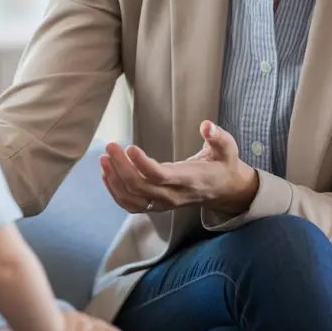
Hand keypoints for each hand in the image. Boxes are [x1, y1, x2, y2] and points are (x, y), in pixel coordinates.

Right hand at [48, 310, 124, 330]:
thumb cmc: (44, 323)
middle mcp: (82, 323)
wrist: (42, 325)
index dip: (102, 325)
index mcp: (76, 317)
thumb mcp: (55, 319)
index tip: (108, 328)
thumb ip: (60, 323)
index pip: (93, 321)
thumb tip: (58, 326)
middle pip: (102, 327)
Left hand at [100, 120, 258, 214]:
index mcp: (189, 180)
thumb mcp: (227, 148)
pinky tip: (107, 173)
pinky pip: (131, 204)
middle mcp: (173, 195)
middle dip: (121, 167)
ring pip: (132, 198)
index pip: (160, 176)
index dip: (142, 164)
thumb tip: (206, 125)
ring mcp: (163, 203)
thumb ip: (218, 137)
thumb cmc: (222, 165)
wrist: (223, 190)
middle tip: (110, 146)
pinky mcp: (156, 205)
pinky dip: (115, 191)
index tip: (129, 147)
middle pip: (140, 187)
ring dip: (114, 179)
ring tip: (103, 158)